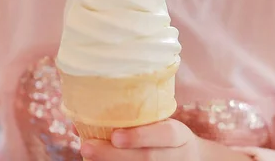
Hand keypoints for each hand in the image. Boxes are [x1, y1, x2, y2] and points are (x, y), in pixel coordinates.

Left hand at [80, 119, 252, 160]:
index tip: (115, 135)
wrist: (191, 158)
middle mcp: (174, 155)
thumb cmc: (164, 135)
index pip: (166, 134)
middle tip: (87, 147)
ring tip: (87, 154)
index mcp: (178, 135)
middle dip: (114, 154)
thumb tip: (83, 118)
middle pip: (147, 158)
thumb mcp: (161, 123)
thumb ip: (133, 118)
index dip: (140, 136)